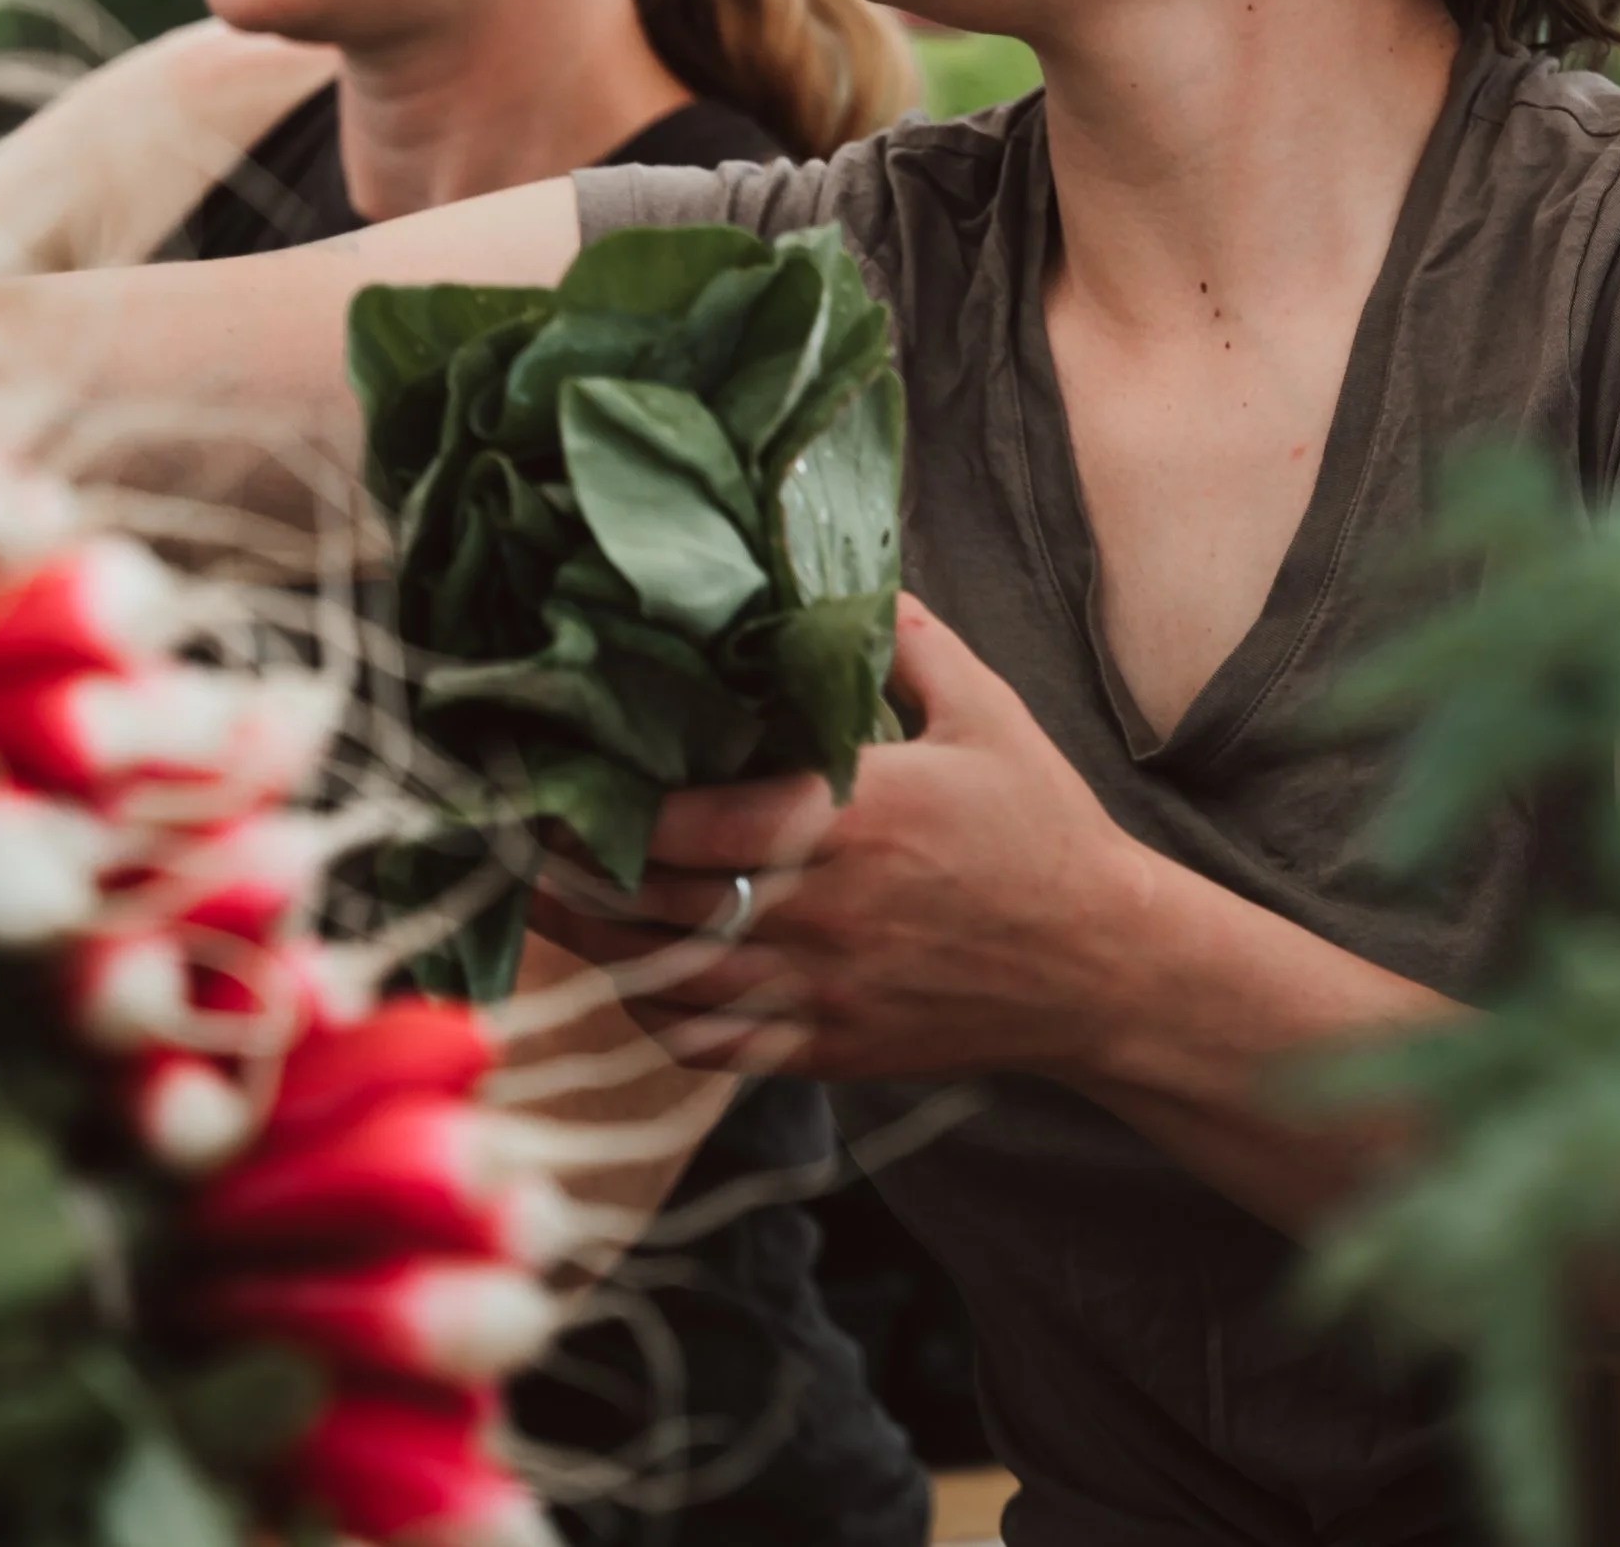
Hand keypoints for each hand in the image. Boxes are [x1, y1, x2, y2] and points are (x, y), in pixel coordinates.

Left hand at [527, 595, 1152, 1080]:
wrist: (1103, 965)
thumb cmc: (1042, 827)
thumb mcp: (985, 709)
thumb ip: (902, 638)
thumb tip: (838, 569)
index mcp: (850, 820)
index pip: (686, 823)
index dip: (605, 806)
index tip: (554, 770)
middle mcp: (820, 913)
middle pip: (652, 904)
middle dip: (574, 868)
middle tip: (517, 828)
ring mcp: (818, 993)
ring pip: (665, 980)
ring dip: (594, 940)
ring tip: (543, 893)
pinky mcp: (825, 1050)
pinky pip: (709, 1047)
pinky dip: (654, 1013)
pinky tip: (632, 972)